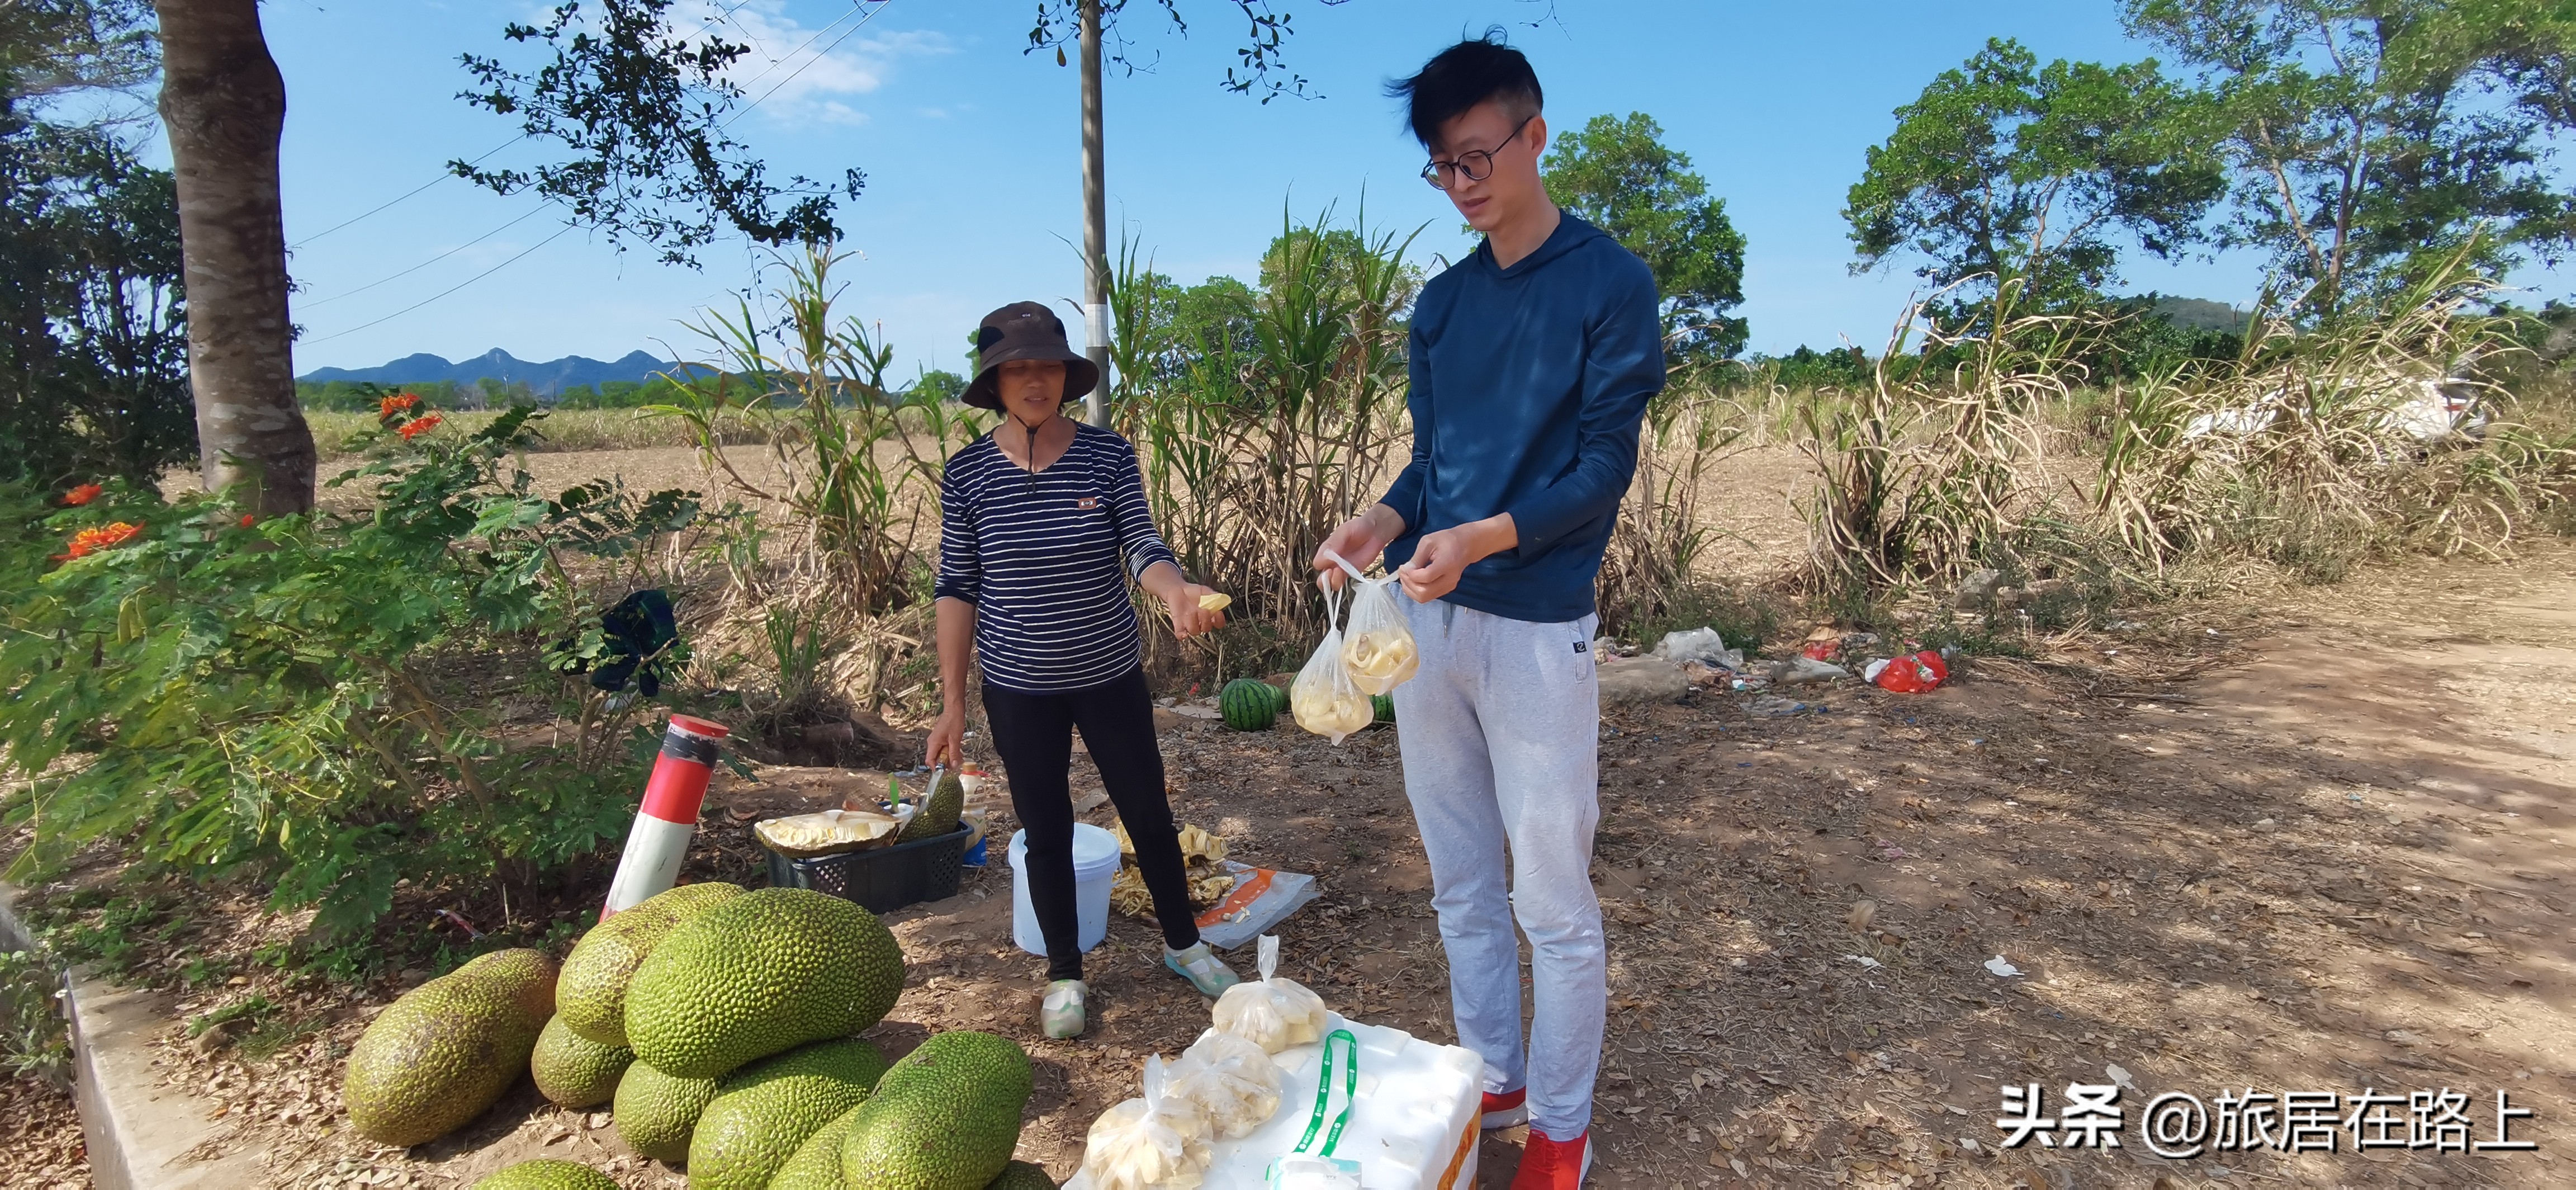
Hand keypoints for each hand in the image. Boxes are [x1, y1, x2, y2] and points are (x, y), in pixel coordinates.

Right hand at [923, 706, 965, 769]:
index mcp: (933, 743)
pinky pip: (943, 748)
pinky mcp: (941, 738)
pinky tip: (957, 750)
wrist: (954, 709)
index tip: (945, 771)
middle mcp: (932, 742)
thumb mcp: (955, 739)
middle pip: (935, 758)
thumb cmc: (954, 721)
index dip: (936, 767)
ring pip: (940, 753)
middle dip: (945, 763)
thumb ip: (954, 753)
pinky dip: (950, 751)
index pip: (929, 760)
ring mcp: (936, 740)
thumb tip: (953, 765)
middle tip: (955, 763)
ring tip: (958, 757)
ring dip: (949, 757)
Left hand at [1168, 583, 1226, 638]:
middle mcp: (1200, 622)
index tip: (1218, 613)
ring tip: (1192, 612)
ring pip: (1195, 631)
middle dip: (1206, 620)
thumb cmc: (1192, 592)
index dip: (1219, 621)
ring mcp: (1189, 624)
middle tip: (1204, 610)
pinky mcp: (1178, 625)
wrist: (1177, 590)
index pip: (1218, 624)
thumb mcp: (1205, 591)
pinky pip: (1180, 634)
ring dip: (1194, 623)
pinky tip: (1184, 633)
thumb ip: (1214, 595)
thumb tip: (1223, 598)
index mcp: (1209, 615)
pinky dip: (1181, 635)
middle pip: (1207, 629)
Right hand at [1313, 506, 1400, 590]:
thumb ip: (1332, 544)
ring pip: (1331, 583)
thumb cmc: (1358, 527)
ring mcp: (1342, 568)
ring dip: (1333, 582)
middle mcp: (1332, 561)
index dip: (1322, 565)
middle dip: (1324, 580)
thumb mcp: (1343, 531)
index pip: (1318, 563)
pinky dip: (1343, 582)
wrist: (1375, 530)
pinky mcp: (1353, 572)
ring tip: (1340, 572)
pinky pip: (1344, 582)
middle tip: (1332, 571)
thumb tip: (1320, 561)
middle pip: (1322, 577)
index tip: (1329, 561)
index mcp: (1327, 550)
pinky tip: (1348, 574)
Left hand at [1397, 513, 1515, 602]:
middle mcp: (1449, 579)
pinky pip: (1427, 596)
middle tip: (1402, 572)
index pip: (1425, 577)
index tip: (1404, 566)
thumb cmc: (1446, 540)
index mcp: (1447, 564)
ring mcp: (1448, 587)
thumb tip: (1406, 570)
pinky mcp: (1446, 590)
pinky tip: (1412, 580)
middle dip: (1408, 584)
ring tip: (1405, 576)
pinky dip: (1416, 591)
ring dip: (1410, 589)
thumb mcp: (1428, 541)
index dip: (1411, 574)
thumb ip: (1417, 557)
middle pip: (1423, 592)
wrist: (1465, 546)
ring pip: (1424, 598)